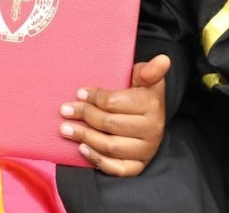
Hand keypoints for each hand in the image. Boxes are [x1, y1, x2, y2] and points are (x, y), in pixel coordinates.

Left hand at [59, 54, 169, 176]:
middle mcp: (152, 129)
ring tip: (66, 128)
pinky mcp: (138, 165)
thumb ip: (148, 70)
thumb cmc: (140, 94)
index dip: (94, 98)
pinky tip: (82, 149)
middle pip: (110, 124)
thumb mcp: (144, 78)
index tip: (79, 93)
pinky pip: (116, 168)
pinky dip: (97, 159)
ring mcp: (146, 149)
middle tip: (65, 110)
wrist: (150, 119)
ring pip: (110, 146)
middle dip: (84, 116)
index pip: (115, 103)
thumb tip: (163, 59)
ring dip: (85, 137)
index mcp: (152, 104)